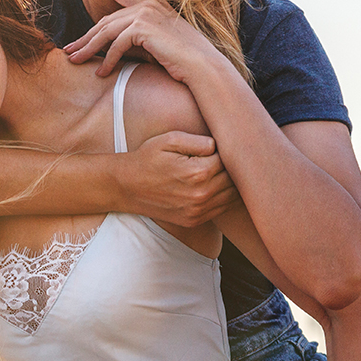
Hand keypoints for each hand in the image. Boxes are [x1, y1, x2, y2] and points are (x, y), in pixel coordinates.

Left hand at [64, 0, 223, 79]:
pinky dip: (108, 60)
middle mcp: (148, 4)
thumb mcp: (157, 43)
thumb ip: (136, 38)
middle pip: (106, 20)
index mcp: (153, 3)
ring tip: (75, 61)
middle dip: (86, 37)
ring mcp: (145, 14)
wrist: (204, 67)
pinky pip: (116, 44)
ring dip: (89, 48)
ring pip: (106, 31)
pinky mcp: (143, 28)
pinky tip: (102, 72)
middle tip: (69, 49)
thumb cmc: (184, 60)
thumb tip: (110, 45)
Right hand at [119, 131, 239, 226]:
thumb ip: (199, 141)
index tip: (217, 147)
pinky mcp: (194, 220)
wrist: (125, 186)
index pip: (229, 160)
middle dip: (231, 168)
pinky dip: (223, 198)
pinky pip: (222, 209)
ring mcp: (198, 211)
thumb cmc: (147, 158)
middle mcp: (201, 195)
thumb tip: (219, 145)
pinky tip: (213, 186)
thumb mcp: (170, 140)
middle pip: (234, 179)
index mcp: (198, 172)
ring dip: (230, 184)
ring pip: (233, 196)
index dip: (226, 151)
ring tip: (218, 171)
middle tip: (221, 158)